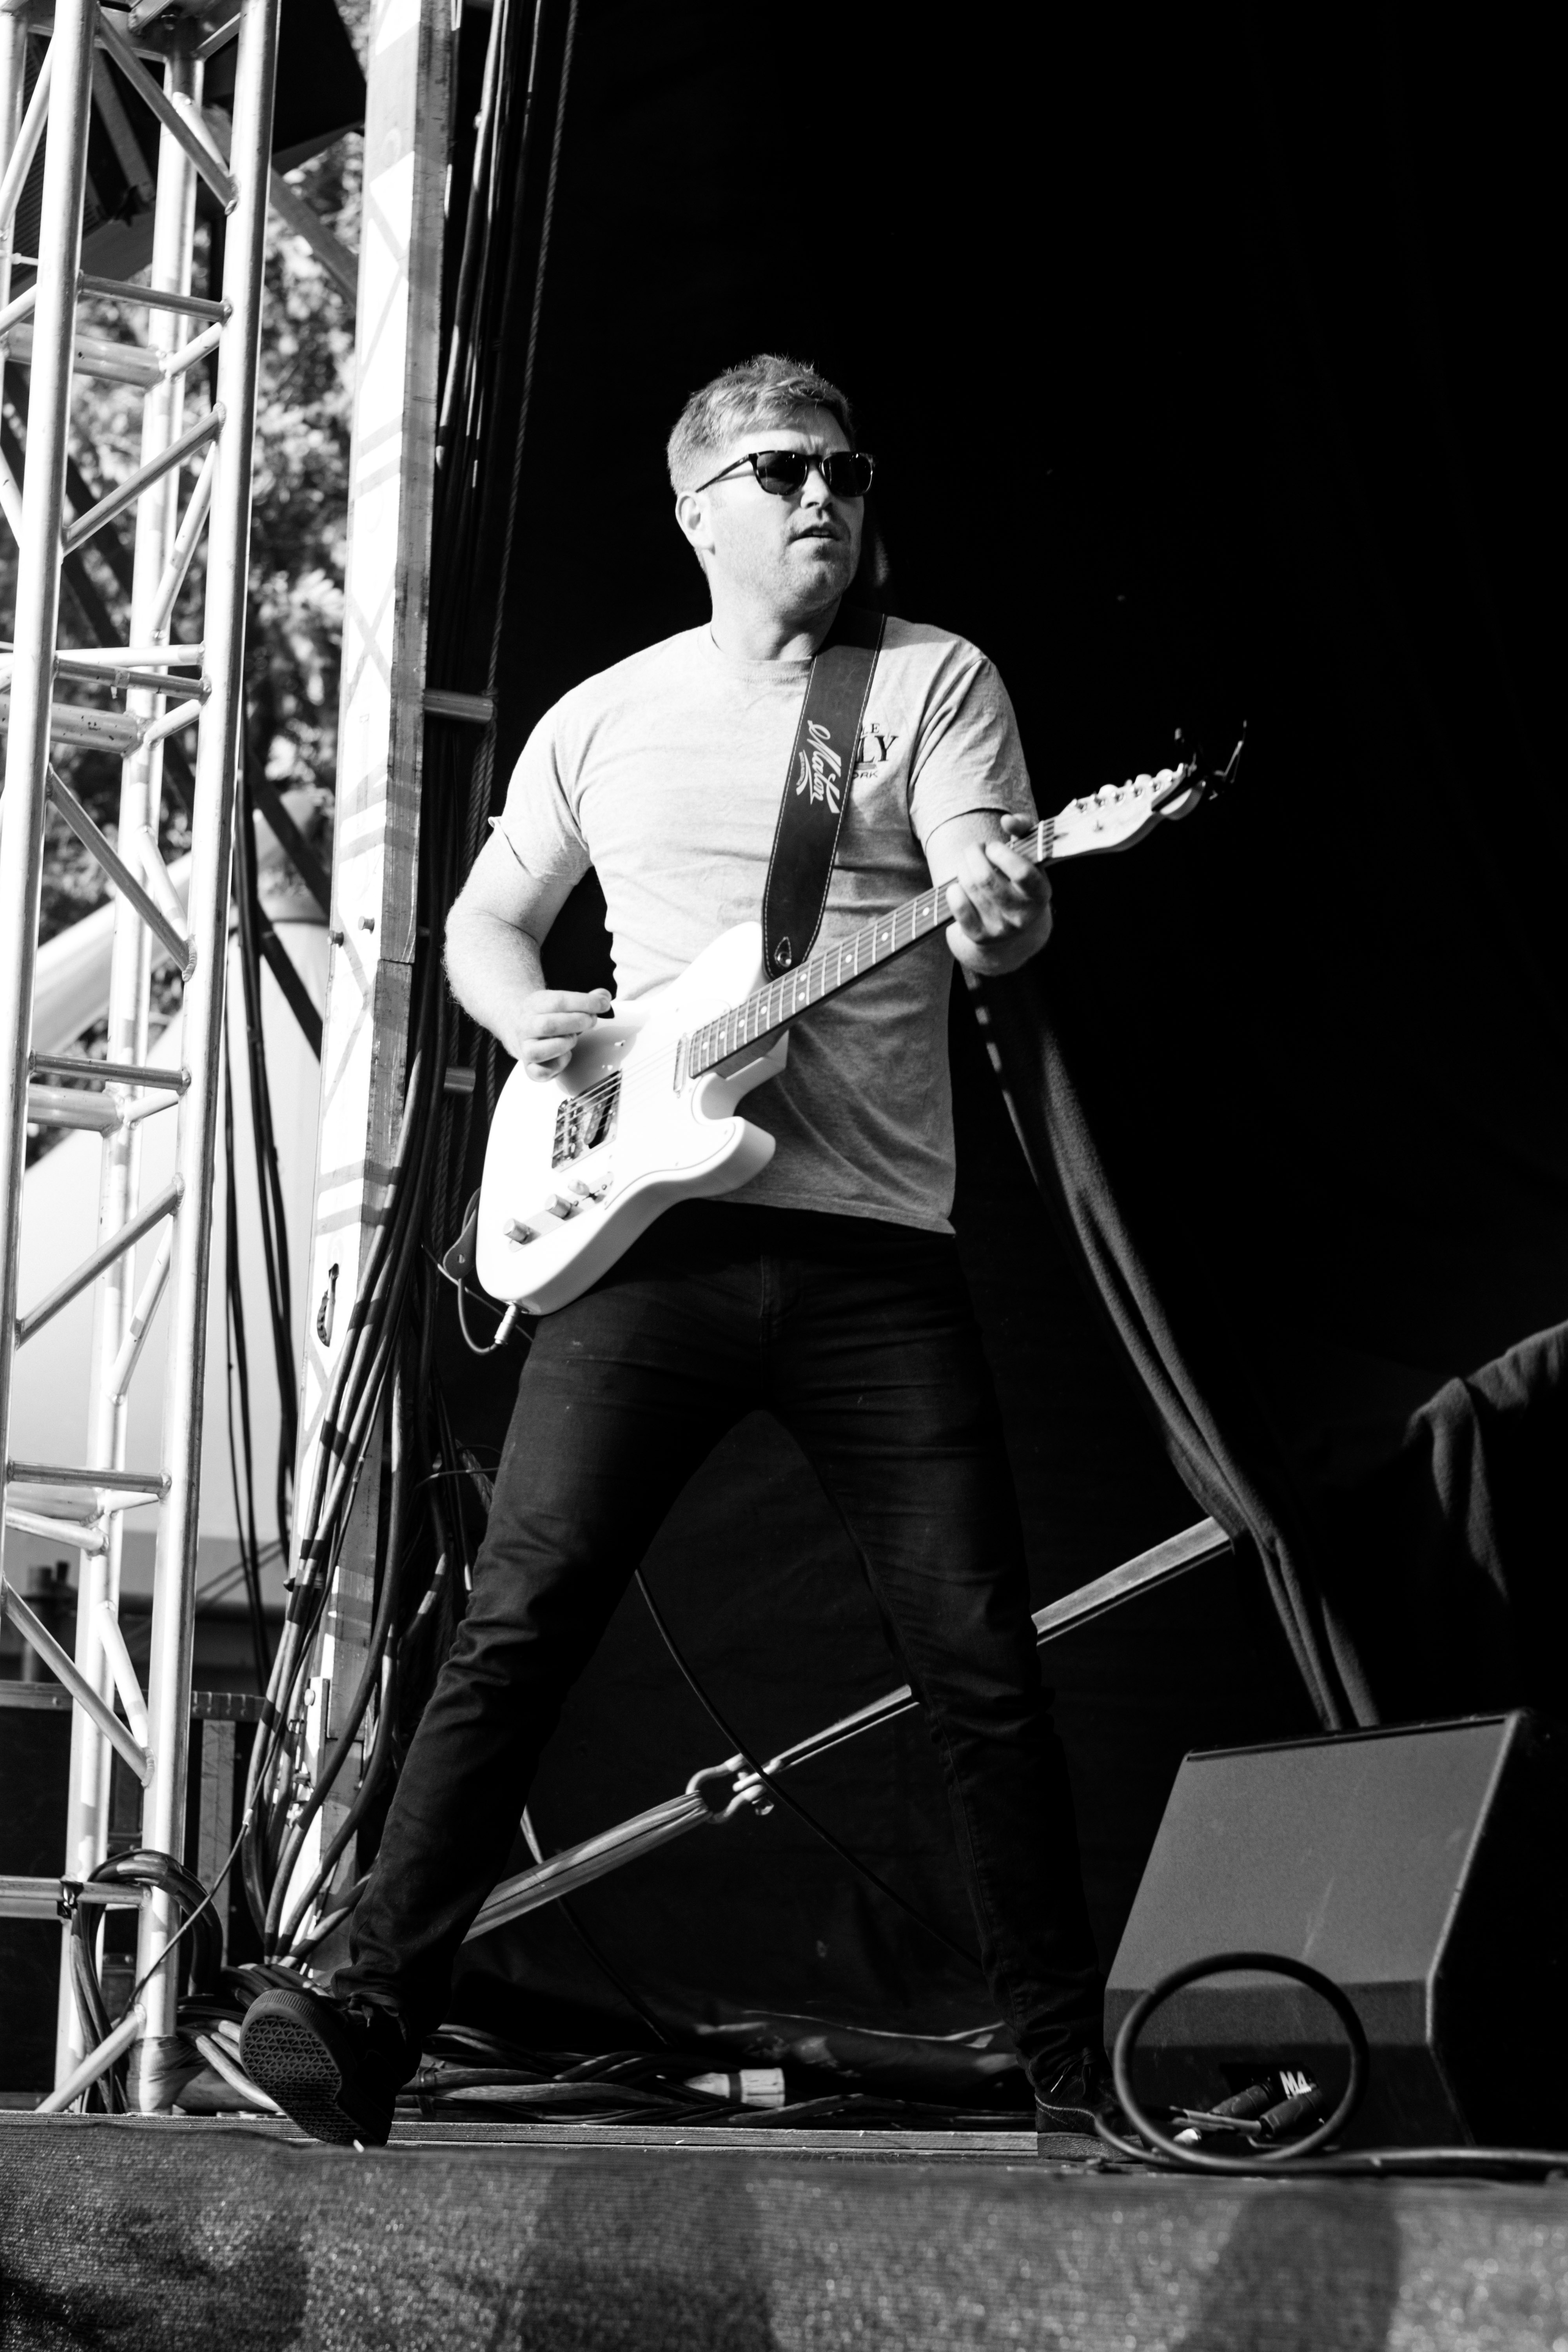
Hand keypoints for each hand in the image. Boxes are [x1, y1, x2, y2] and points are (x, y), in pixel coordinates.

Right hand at [509, 987, 611, 1079]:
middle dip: (577, 1023)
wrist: (520, 1026)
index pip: (558, 1002)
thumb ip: (585, 1000)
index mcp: (534, 1005)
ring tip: (573, 1038)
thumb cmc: (548, 1015)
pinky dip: (558, 1065)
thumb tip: (604, 996)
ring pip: (539, 1051)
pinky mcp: (529, 1067)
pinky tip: (566, 1055)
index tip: (603, 1004)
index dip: (585, 1003)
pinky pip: (540, 1072)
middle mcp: (526, 1026)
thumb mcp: (562, 1001)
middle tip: (591, 1021)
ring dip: (565, 1044)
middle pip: (549, 1026)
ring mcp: (525, 1048)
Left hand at [944, 816, 1052, 974]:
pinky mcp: (980, 937)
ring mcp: (1001, 928)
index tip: (993, 847)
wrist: (1013, 927)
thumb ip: (1024, 829)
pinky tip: (958, 886)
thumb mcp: (1029, 854)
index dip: (1001, 853)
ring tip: (967, 865)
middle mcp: (1022, 915)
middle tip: (974, 850)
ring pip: (969, 887)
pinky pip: (958, 907)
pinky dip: (953, 891)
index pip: (1021, 872)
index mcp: (1040, 893)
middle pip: (985, 877)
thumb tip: (1008, 820)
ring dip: (962, 867)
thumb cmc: (1018, 879)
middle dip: (973, 854)